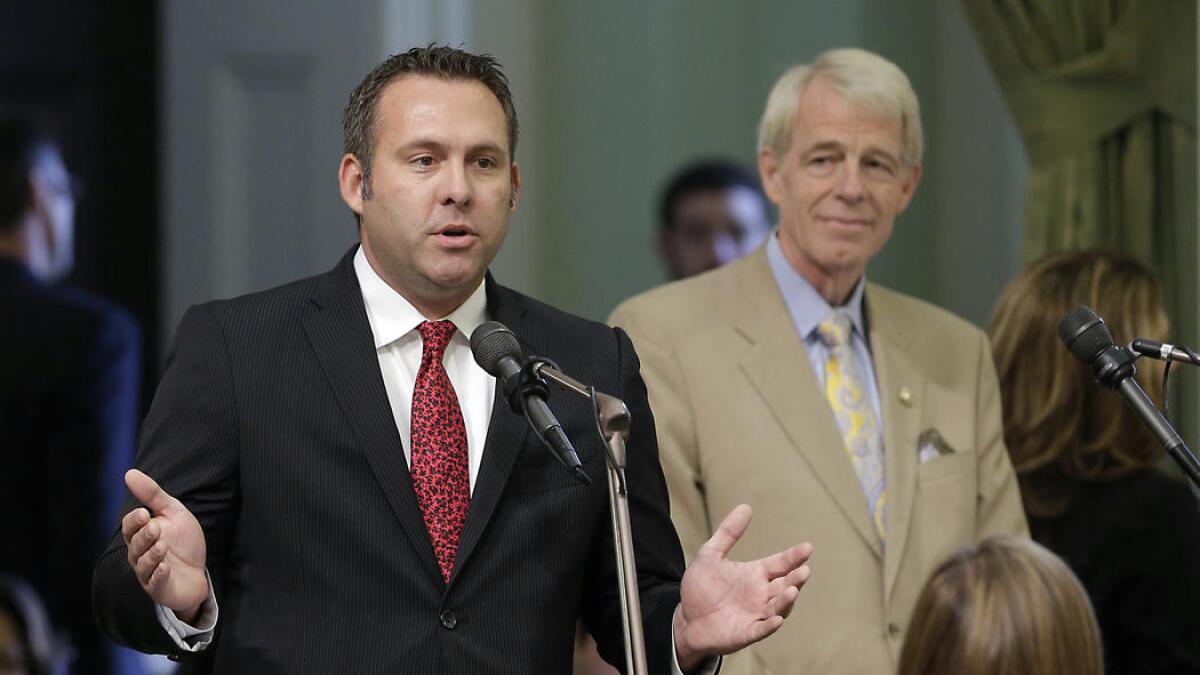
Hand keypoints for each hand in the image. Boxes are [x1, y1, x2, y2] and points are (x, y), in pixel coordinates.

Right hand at [122, 469, 208, 621]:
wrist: (199, 570)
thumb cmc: (183, 541)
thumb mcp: (173, 513)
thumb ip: (153, 495)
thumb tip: (129, 473)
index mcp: (141, 536)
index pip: (130, 527)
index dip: (135, 521)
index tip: (144, 513)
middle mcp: (140, 555)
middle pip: (135, 545)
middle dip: (144, 536)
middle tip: (155, 528)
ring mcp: (148, 573)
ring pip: (142, 564)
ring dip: (152, 554)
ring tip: (162, 545)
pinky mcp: (159, 588)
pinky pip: (154, 582)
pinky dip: (159, 574)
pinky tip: (165, 566)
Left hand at [673, 504, 811, 671]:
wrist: (686, 619)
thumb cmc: (702, 587)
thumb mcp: (710, 555)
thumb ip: (728, 533)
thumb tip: (745, 506)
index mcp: (756, 574)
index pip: (780, 563)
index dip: (794, 556)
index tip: (807, 547)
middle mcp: (761, 594)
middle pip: (785, 585)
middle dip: (796, 578)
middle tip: (804, 569)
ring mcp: (756, 614)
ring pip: (778, 607)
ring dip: (786, 600)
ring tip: (793, 589)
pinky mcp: (746, 632)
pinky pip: (762, 629)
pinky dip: (770, 625)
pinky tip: (777, 620)